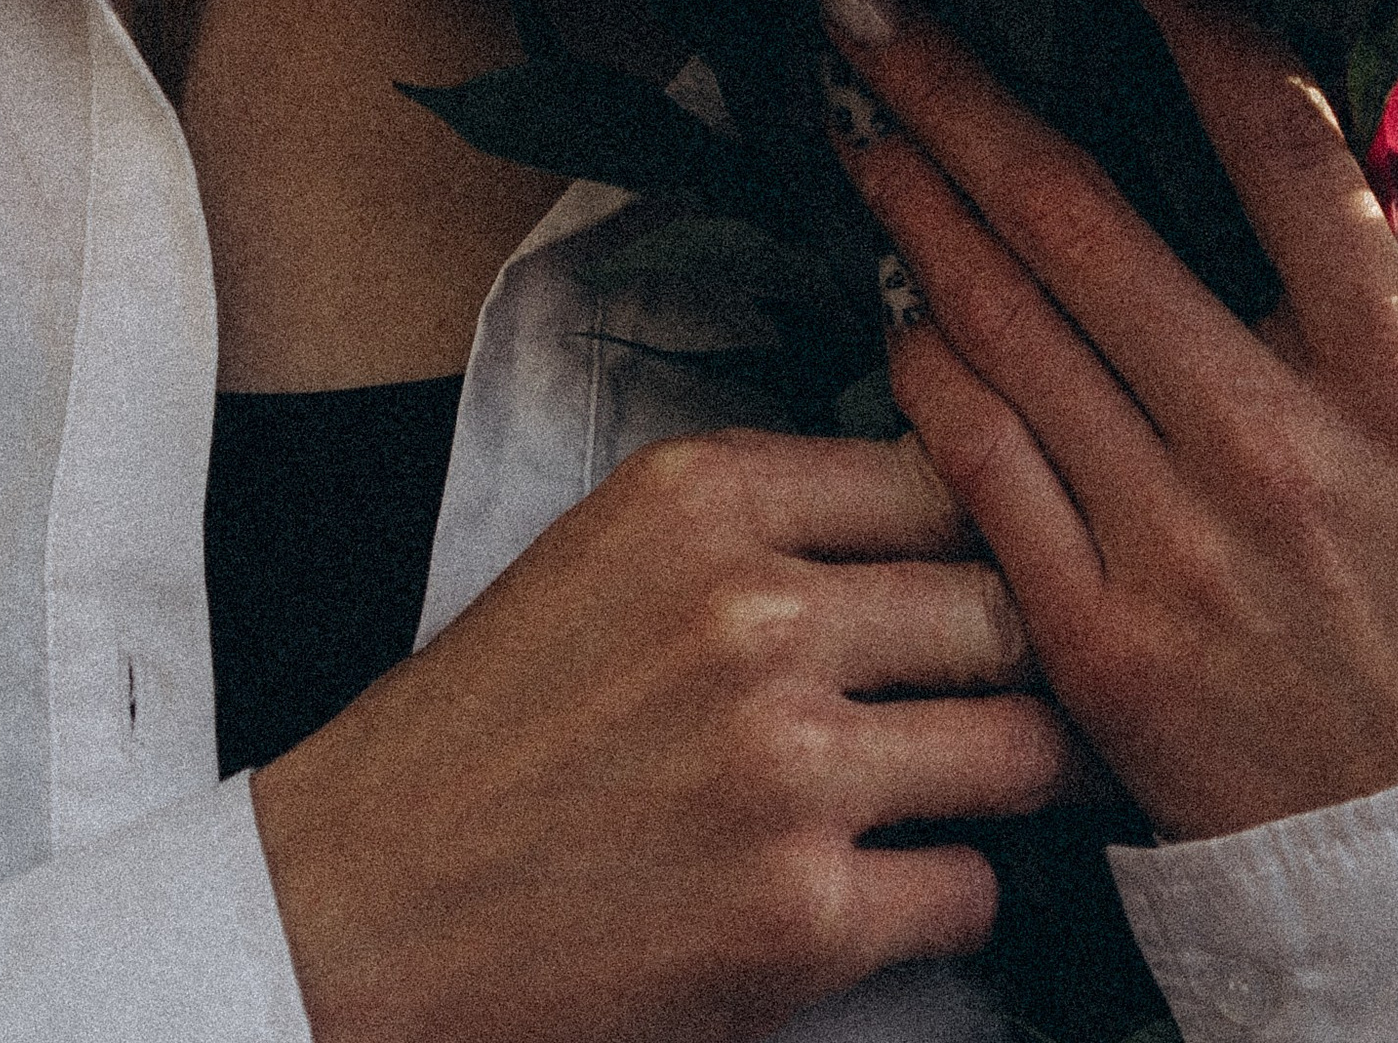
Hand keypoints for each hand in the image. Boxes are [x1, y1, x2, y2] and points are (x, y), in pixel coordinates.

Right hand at [250, 425, 1085, 1042]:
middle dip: (1026, 656)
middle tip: (1032, 687)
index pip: (943, 474)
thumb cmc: (494, 724)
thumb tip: (952, 508)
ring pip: (1023, 747)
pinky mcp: (800, 922)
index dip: (992, 529)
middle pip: (1004, 607)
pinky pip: (973, 891)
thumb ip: (770, 517)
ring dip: (1018, 774)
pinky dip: (950, 896)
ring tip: (992, 782)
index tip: (1003, 568)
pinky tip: (893, 886)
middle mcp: (755, 615)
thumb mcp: (613, 546)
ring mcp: (787, 772)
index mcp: (703, 498)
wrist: (366, 904)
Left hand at [813, 0, 1397, 841]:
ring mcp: (1174, 540)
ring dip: (912, 201)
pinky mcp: (1098, 639)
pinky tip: (889, 298)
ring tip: (847, 114)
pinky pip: (981, 468)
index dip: (1193, 29)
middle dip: (956, 82)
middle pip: (1080, 214)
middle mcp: (1274, 441)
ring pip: (1006, 323)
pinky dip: (926, 367)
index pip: (1285, 151)